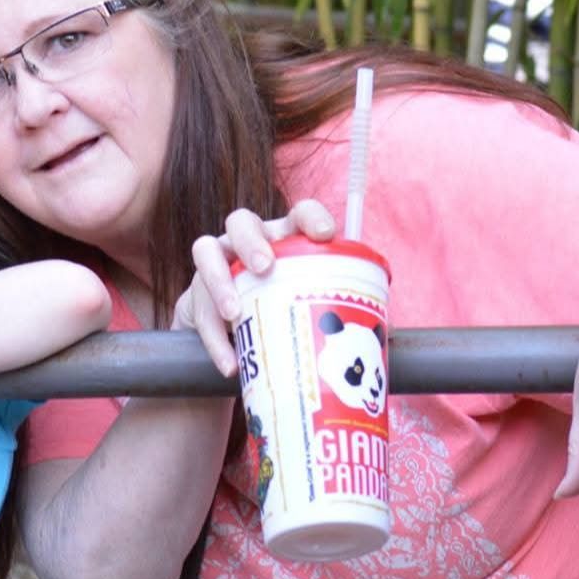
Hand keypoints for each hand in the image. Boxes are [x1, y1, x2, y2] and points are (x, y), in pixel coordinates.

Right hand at [177, 200, 335, 377]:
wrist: (231, 352)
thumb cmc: (282, 324)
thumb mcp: (306, 312)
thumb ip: (334, 315)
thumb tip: (386, 340)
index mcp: (284, 242)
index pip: (297, 215)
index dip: (311, 216)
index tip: (327, 234)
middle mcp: (246, 244)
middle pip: (242, 221)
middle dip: (253, 240)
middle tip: (265, 267)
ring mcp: (216, 265)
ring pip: (206, 250)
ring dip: (219, 280)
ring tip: (235, 314)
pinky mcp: (192, 296)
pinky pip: (195, 306)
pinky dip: (212, 336)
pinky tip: (229, 363)